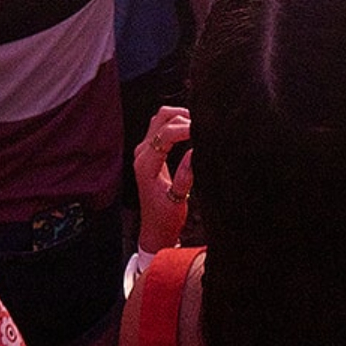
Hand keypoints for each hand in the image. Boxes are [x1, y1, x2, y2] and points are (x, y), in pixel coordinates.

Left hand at [135, 106, 193, 251]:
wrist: (155, 228)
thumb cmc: (165, 217)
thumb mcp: (177, 200)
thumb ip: (185, 176)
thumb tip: (195, 151)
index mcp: (146, 165)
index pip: (165, 135)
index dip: (186, 128)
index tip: (204, 130)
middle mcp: (141, 154)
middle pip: (161, 118)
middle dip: (183, 117)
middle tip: (204, 125)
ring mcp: (143, 151)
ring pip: (160, 119)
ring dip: (179, 117)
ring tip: (199, 126)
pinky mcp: (149, 152)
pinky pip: (160, 128)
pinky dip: (176, 123)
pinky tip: (191, 130)